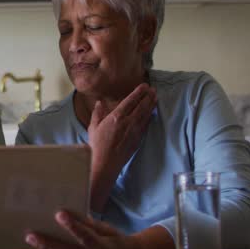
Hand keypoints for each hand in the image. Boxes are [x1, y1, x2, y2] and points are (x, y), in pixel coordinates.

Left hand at [25, 210, 138, 248]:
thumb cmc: (111, 238)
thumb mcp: (104, 228)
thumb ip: (87, 223)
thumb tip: (67, 212)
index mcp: (102, 248)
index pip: (86, 237)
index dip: (73, 226)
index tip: (60, 214)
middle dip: (48, 244)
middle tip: (31, 235)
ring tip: (29, 242)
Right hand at [88, 83, 156, 210]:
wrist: (105, 163)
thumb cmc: (97, 146)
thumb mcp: (93, 127)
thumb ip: (97, 113)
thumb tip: (99, 102)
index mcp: (116, 117)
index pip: (130, 101)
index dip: (138, 92)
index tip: (144, 85)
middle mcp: (128, 122)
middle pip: (141, 106)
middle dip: (148, 96)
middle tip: (153, 89)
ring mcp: (135, 131)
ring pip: (146, 115)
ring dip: (151, 105)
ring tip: (156, 98)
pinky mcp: (138, 139)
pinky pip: (146, 125)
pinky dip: (150, 117)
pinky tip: (152, 113)